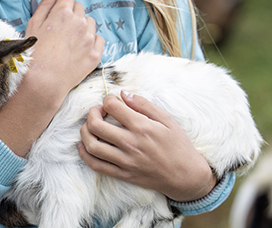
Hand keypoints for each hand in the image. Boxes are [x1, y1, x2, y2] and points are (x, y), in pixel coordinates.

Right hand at [24, 0, 104, 103]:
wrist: (43, 82)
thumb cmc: (34, 54)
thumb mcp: (33, 24)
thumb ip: (45, 5)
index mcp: (62, 13)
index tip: (59, 4)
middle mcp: (79, 22)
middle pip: (79, 7)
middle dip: (71, 12)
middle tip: (60, 27)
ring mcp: (89, 38)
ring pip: (90, 22)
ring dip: (82, 26)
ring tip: (69, 39)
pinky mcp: (95, 54)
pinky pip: (98, 39)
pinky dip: (91, 40)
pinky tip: (79, 47)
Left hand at [78, 91, 216, 201]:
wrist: (186, 177)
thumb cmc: (178, 145)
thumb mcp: (166, 119)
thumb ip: (143, 104)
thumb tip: (123, 93)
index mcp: (141, 127)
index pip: (111, 106)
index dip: (108, 99)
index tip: (111, 102)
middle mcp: (130, 144)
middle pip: (95, 124)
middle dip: (92, 112)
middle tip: (98, 111)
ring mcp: (125, 161)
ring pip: (92, 145)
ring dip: (85, 131)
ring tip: (91, 126)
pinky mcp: (123, 175)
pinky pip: (96, 165)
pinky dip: (85, 154)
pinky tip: (84, 145)